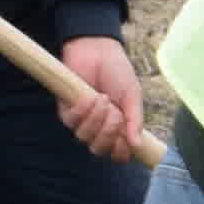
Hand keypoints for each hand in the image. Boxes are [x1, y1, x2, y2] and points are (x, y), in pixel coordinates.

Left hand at [55, 35, 160, 166]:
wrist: (98, 50)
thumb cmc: (117, 72)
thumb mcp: (133, 96)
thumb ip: (135, 121)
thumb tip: (137, 145)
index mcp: (118, 127)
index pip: (117, 153)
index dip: (120, 151)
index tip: (125, 138)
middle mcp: (99, 128)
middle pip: (99, 149)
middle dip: (109, 134)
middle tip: (116, 114)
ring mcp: (82, 121)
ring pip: (85, 138)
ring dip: (96, 119)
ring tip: (103, 98)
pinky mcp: (66, 110)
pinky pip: (72, 122)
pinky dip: (83, 110)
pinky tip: (90, 95)